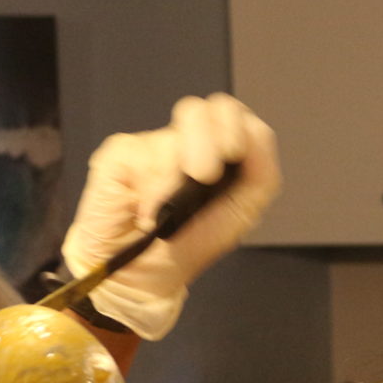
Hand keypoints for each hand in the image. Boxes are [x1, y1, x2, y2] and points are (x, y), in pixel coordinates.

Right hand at [62, 93, 282, 338]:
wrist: (144, 275)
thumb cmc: (192, 242)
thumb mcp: (242, 212)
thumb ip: (261, 171)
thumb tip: (253, 132)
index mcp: (219, 149)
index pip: (234, 115)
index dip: (241, 129)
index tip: (236, 159)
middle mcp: (186, 140)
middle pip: (210, 108)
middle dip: (216, 141)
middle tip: (207, 176)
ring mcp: (152, 143)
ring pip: (180, 127)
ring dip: (186, 168)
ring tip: (173, 205)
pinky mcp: (120, 153)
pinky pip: (145, 153)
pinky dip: (153, 190)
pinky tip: (146, 213)